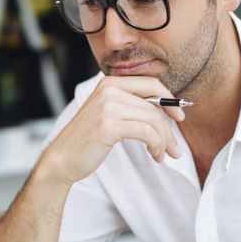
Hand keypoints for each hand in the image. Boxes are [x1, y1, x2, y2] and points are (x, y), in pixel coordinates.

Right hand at [38, 76, 183, 185]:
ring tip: (163, 154)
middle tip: (174, 146)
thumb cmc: (87, 139)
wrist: (62, 159)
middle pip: (155, 104)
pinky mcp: (109, 125)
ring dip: (163, 140)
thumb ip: (130, 105)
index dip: (170, 100)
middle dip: (170, 127)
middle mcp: (109, 90)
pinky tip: (154, 155)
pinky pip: (146, 132)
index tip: (179, 117)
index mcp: (110, 83)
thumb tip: (167, 108)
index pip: (151, 83)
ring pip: (153, 119)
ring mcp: (108, 106)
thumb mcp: (108, 113)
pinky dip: (156, 145)